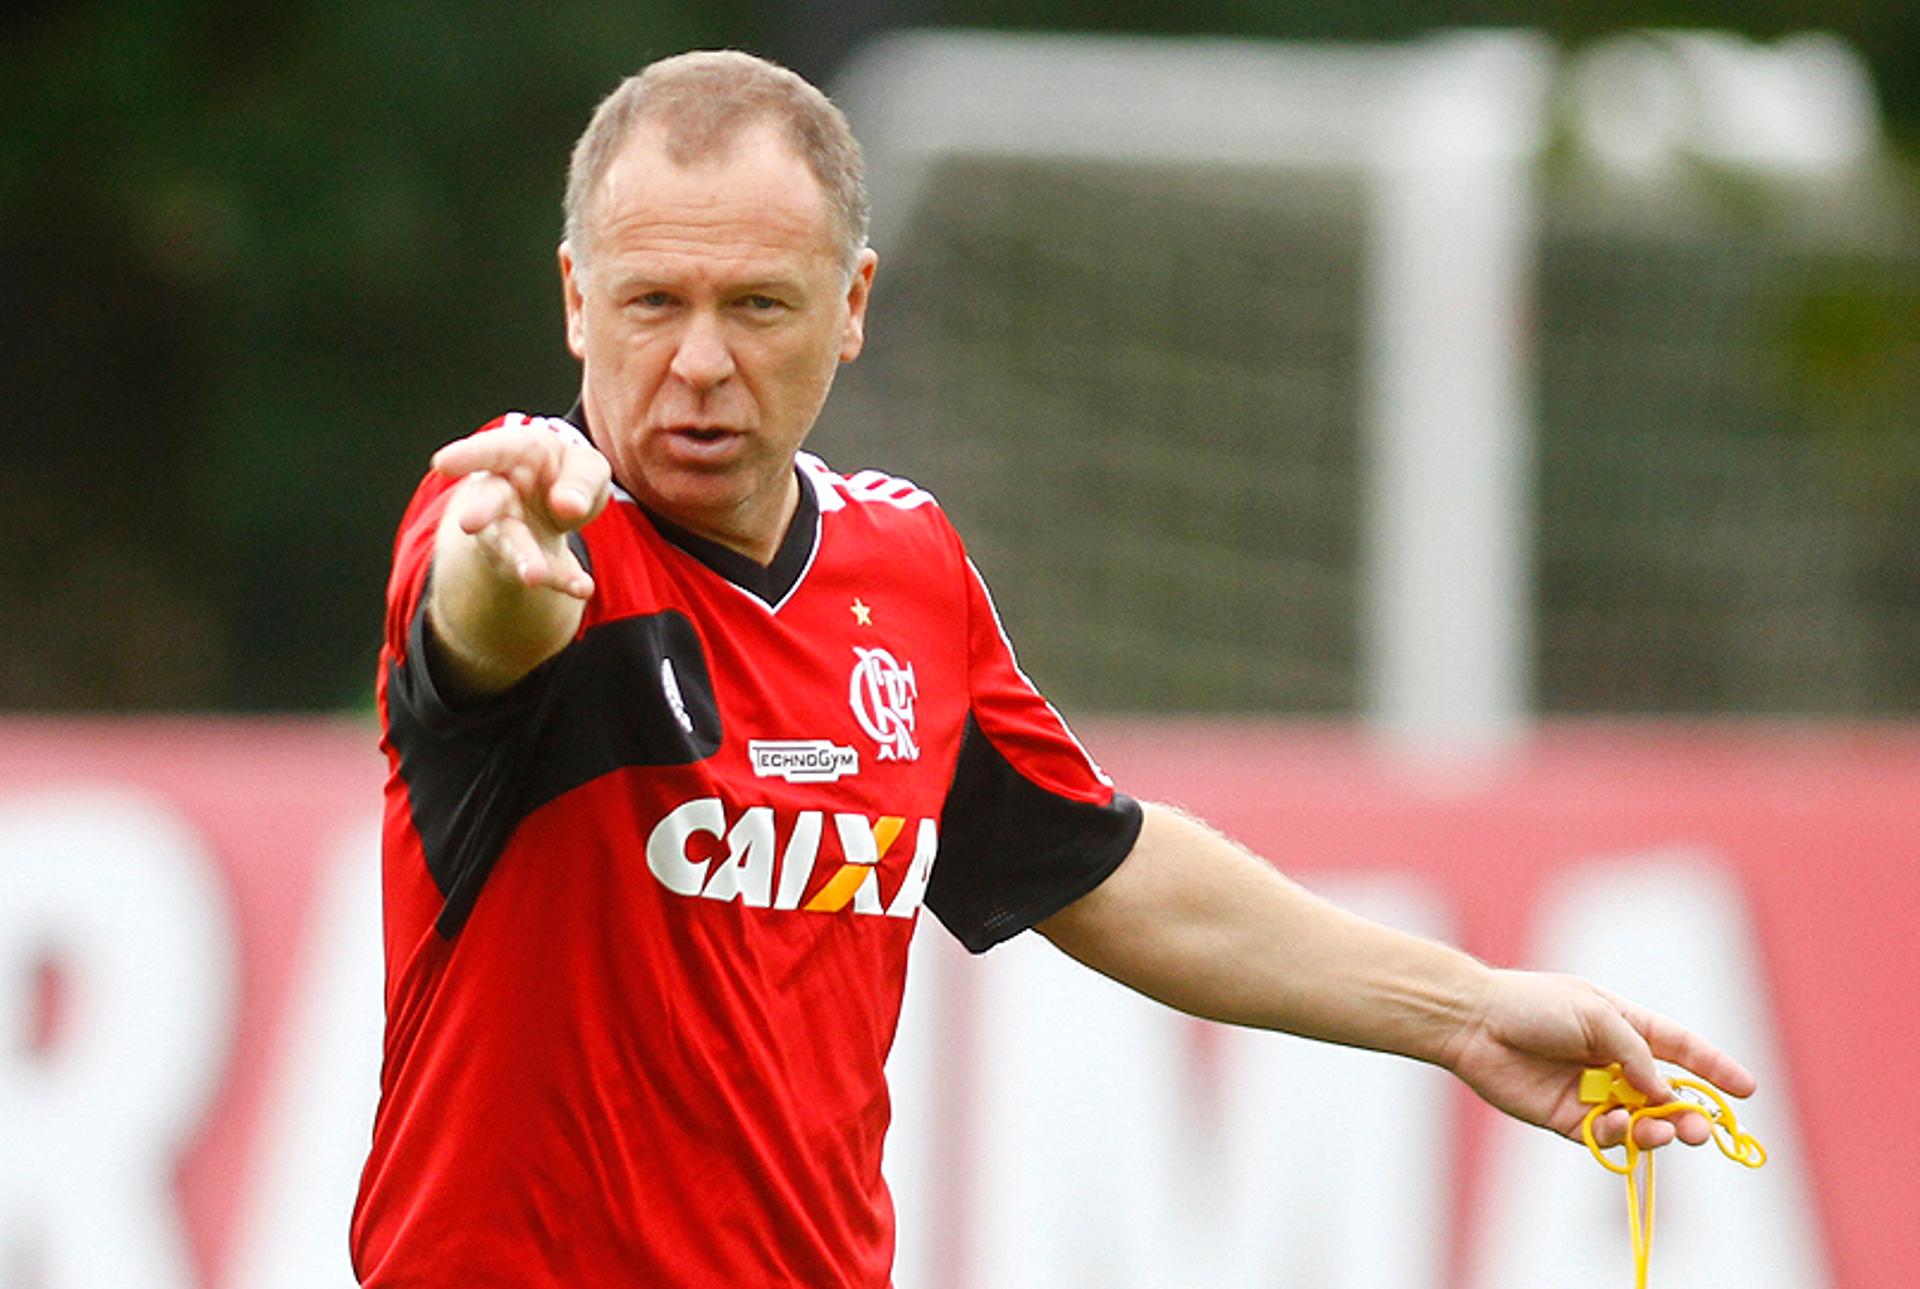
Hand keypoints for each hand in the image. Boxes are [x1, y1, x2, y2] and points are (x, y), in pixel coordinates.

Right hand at [432, 422, 611, 598]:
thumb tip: (569, 505)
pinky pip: (545, 571)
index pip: (492, 450)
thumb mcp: (587, 466)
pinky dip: (563, 579)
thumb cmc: (567, 472)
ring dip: (521, 558)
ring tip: (533, 576)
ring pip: (509, 543)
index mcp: (517, 454)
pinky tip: (582, 587)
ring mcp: (506, 528)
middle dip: (480, 510)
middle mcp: (501, 491)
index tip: (442, 463)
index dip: (467, 455)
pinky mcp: (524, 559)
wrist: (562, 504)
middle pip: (488, 499)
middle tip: (469, 522)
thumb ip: (581, 480)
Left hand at [1443, 969, 1756, 1148]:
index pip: (1681, 1049)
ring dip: (1658, 1131)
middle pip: (1666, 1096)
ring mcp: (1592, 1093)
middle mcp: (1612, 1062)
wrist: (1474, 1023)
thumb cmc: (1532, 1005)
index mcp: (1623, 1026)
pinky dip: (1620, 1136)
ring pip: (1641, 1122)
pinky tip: (1619, 1126)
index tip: (1747, 1089)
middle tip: (1702, 1130)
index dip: (1715, 1068)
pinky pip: (1606, 1136)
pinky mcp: (1568, 1119)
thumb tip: (1665, 1094)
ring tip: (1664, 1132)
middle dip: (1690, 1114)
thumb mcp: (1595, 1014)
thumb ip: (1636, 1052)